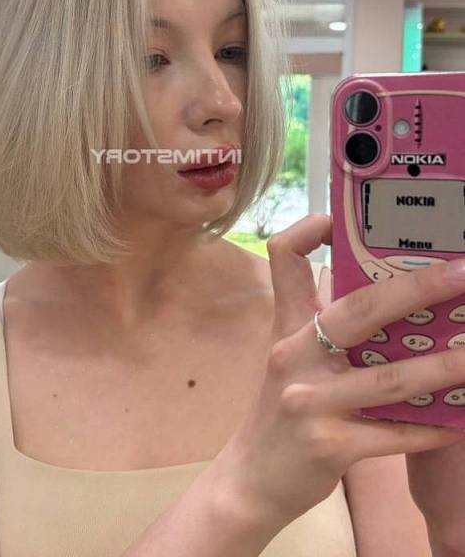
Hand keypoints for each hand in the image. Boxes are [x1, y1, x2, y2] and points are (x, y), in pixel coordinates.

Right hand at [214, 214, 464, 532]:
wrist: (252, 478)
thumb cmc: (282, 410)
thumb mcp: (292, 358)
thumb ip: (324, 324)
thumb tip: (384, 295)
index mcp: (288, 325)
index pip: (286, 256)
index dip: (313, 228)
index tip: (349, 218)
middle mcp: (295, 354)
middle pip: (358, 308)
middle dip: (416, 289)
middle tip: (461, 274)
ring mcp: (310, 400)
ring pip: (387, 378)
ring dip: (442, 366)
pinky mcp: (328, 446)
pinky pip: (392, 434)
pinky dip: (429, 428)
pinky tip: (455, 422)